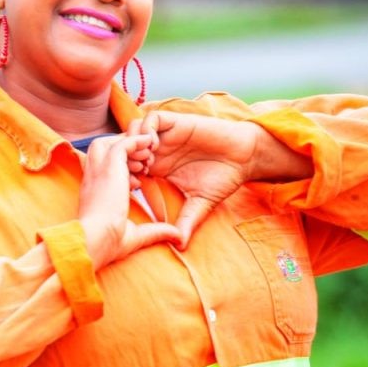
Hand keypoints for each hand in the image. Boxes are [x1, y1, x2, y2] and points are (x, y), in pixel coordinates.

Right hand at [79, 133, 182, 269]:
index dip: (122, 167)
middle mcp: (92, 178)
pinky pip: (123, 144)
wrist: (96, 241)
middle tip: (143, 161)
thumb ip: (156, 231)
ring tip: (148, 154)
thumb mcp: (136, 234)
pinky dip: (136, 142)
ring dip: (128, 144)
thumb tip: (177, 238)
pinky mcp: (108, 166)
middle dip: (122, 149)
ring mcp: (98, 170)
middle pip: (102, 148)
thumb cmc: (108, 244)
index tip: (139, 177)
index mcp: (93, 192)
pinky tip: (150, 145)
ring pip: (110, 142)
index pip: (102, 167)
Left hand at [128, 112, 257, 245]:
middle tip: (132, 174)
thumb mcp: (200, 204)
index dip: (123, 175)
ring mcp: (166, 135)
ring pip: (134, 130)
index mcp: (157, 167)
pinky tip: (154, 147)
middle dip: (123, 158)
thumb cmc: (223, 178)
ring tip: (144, 162)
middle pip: (125, 146)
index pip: (128, 166)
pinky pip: (152, 119)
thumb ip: (187, 221)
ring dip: (133, 144)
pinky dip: (147, 130)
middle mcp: (158, 149)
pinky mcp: (176, 122)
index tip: (131, 189)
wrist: (244, 157)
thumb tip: (180, 248)